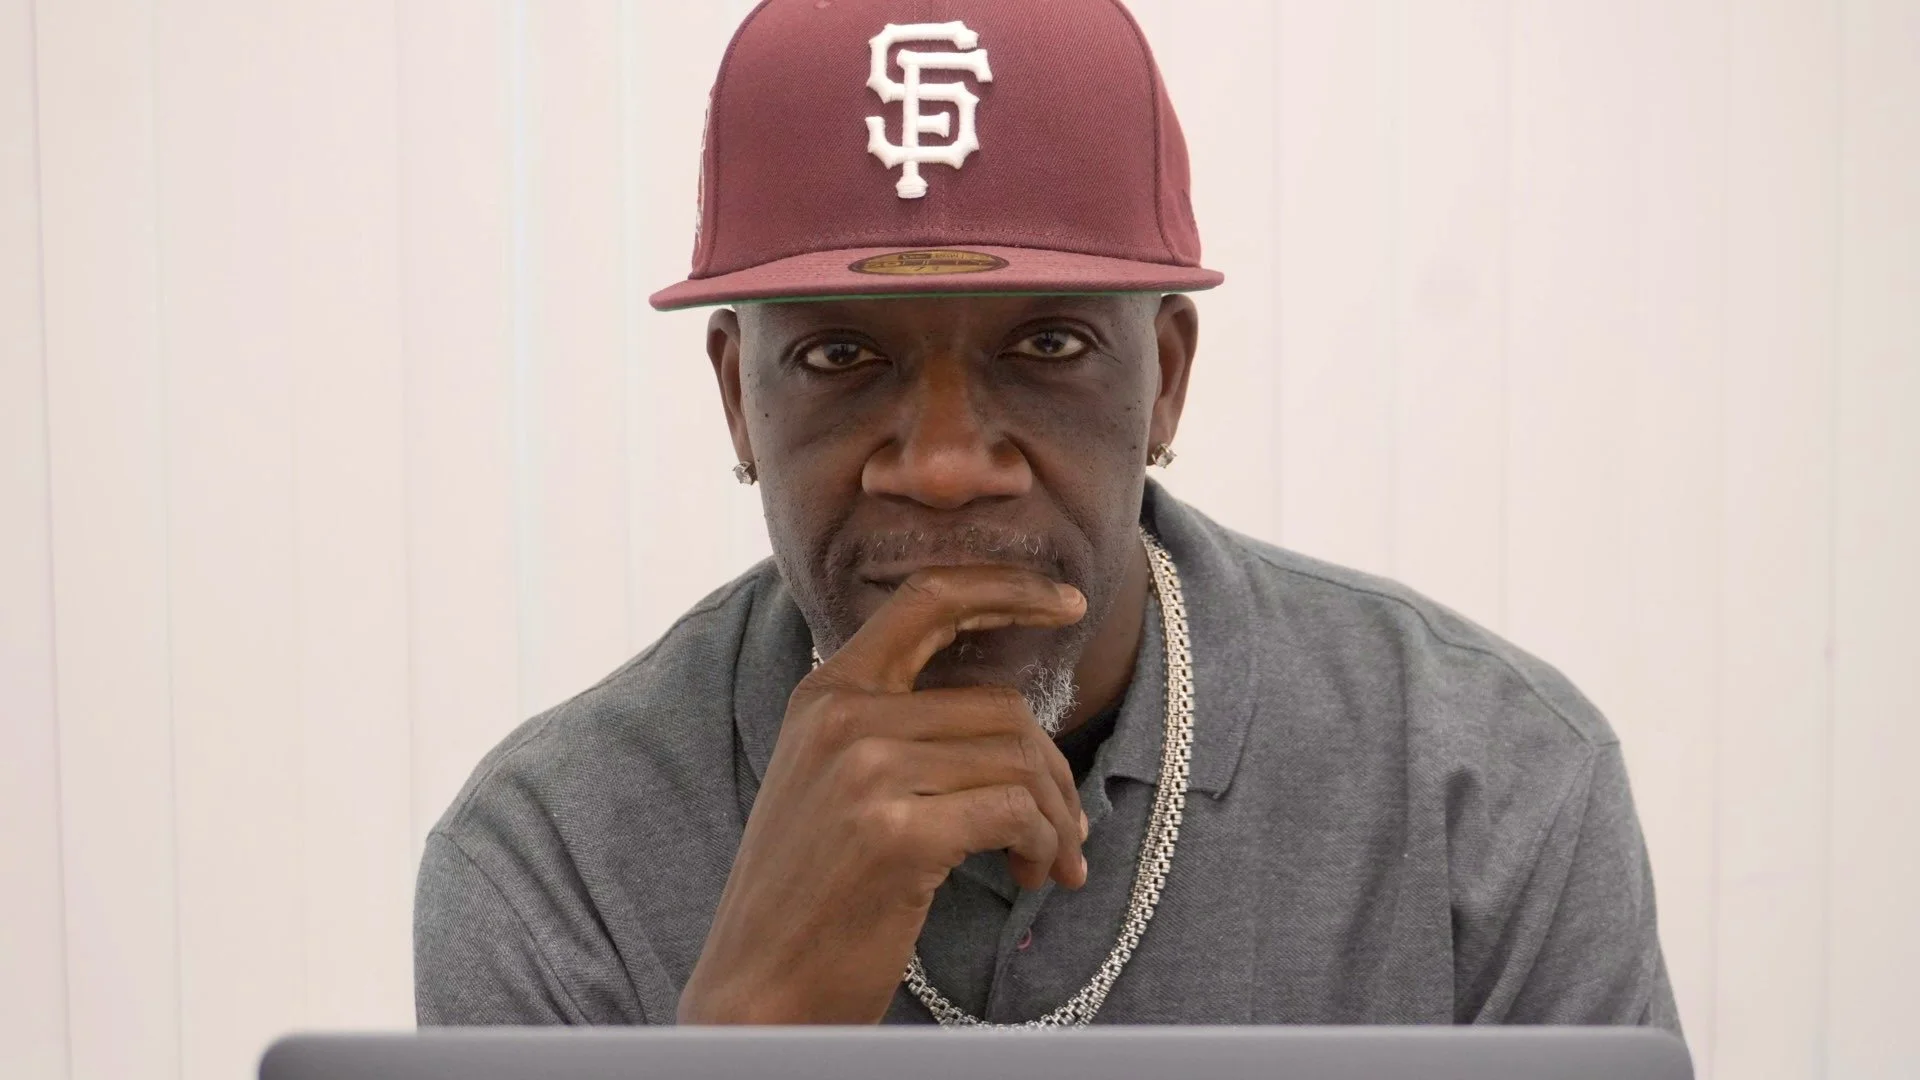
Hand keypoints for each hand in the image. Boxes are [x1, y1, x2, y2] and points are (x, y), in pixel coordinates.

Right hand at [677, 567, 1090, 1023]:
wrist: (759, 992)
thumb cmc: (812, 895)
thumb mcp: (832, 783)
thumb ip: (895, 728)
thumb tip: (1011, 721)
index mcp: (825, 692)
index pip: (928, 598)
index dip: (1009, 588)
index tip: (1068, 603)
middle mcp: (842, 716)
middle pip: (1000, 706)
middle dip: (1052, 769)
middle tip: (1066, 829)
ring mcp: (865, 771)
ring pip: (1017, 758)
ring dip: (1053, 817)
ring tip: (1047, 862)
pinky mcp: (897, 833)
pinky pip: (1014, 812)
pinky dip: (1043, 843)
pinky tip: (1031, 876)